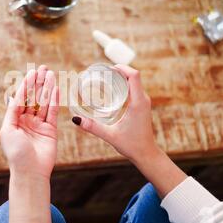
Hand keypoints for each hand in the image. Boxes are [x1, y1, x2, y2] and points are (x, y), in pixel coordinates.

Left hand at [0, 65, 58, 179]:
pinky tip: (56, 89)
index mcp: (15, 120)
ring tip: (51, 74)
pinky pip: (53, 112)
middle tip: (43, 68)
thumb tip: (14, 96)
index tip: (32, 73)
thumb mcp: (8, 130)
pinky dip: (55, 100)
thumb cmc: (16, 152)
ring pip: (44, 102)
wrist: (30, 171)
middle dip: (38, 83)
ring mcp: (39, 124)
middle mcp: (27, 120)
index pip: (21, 98)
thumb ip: (12, 112)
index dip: (26, 85)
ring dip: (47, 88)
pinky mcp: (50, 130)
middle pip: (33, 97)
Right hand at [72, 65, 186, 197]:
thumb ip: (93, 127)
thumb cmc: (132, 145)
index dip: (122, 67)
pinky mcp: (141, 106)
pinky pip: (134, 89)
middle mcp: (143, 99)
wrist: (147, 154)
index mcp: (138, 103)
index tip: (108, 67)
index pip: (134, 76)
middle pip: (132, 76)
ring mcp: (143, 102)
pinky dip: (123, 84)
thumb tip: (75, 120)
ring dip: (120, 77)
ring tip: (104, 78)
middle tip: (100, 72)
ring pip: (133, 82)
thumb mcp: (110, 135)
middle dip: (118, 71)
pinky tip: (111, 89)